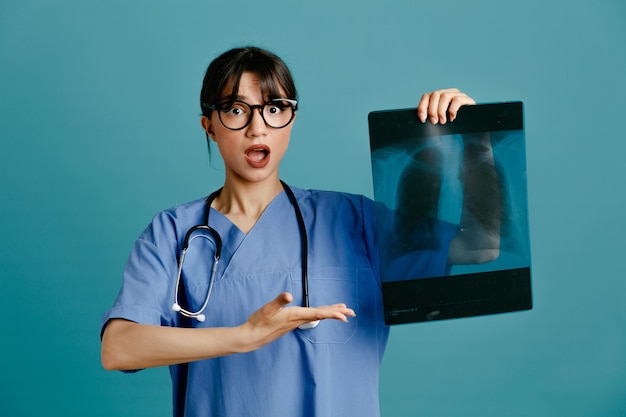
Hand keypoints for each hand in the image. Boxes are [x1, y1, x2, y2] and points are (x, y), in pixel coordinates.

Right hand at [240, 292, 354, 350]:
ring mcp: (295, 322)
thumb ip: (278, 301)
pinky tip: (321, 313)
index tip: (344, 315)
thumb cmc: (259, 322)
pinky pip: (311, 317)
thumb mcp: (268, 308)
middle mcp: (298, 319)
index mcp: (295, 315)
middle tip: (352, 312)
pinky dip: (320, 314)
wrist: (252, 337)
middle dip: (337, 313)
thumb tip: (288, 295)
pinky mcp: (292, 322)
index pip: (318, 313)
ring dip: (330, 313)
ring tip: (342, 311)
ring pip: (317, 316)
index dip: (332, 313)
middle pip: (322, 315)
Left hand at [417, 88, 475, 124]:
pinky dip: (452, 110)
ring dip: (441, 110)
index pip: (426, 96)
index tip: (422, 119)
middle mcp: (447, 93)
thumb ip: (430, 116)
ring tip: (442, 121)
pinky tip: (452, 118)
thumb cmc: (452, 125)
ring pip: (445, 96)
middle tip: (434, 122)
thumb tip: (421, 119)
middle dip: (432, 110)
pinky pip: (457, 100)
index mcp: (438, 97)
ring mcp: (457, 94)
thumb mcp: (438, 120)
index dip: (422, 107)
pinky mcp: (467, 99)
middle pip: (435, 95)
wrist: (469, 127)